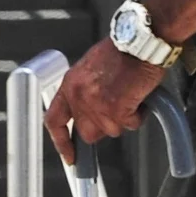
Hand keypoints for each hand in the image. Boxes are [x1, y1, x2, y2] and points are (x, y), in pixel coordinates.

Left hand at [43, 38, 163, 163]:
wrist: (141, 40)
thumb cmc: (122, 48)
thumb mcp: (91, 67)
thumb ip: (85, 89)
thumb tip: (90, 107)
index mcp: (71, 84)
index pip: (54, 120)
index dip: (61, 142)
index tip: (70, 156)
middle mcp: (80, 97)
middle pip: (87, 133)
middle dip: (104, 126)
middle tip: (117, 111)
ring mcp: (98, 105)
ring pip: (112, 130)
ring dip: (124, 118)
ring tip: (130, 95)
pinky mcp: (117, 110)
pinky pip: (130, 124)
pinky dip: (138, 115)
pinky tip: (139, 96)